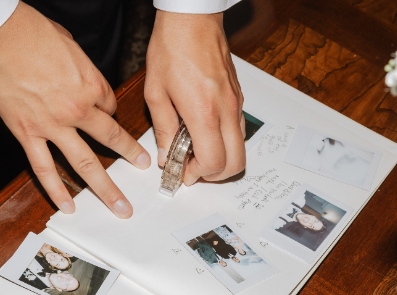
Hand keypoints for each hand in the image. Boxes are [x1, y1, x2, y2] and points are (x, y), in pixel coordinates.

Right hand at [0, 3, 150, 217]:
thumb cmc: (28, 32)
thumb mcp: (68, 43)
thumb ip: (79, 67)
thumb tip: (78, 75)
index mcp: (91, 84)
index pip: (109, 106)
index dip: (110, 112)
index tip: (108, 116)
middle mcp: (78, 109)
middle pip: (110, 139)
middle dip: (129, 156)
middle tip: (141, 169)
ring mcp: (53, 126)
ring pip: (85, 164)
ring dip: (105, 189)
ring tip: (119, 207)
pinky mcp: (27, 134)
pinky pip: (45, 169)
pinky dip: (57, 191)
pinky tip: (68, 206)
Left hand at [145, 11, 245, 185]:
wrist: (192, 19)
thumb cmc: (172, 49)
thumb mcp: (156, 93)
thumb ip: (162, 129)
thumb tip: (165, 155)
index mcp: (203, 113)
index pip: (213, 162)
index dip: (197, 174)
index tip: (182, 172)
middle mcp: (226, 111)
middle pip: (236, 163)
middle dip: (215, 174)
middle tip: (192, 168)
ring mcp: (236, 104)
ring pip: (240, 148)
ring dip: (221, 158)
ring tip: (195, 150)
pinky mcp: (238, 97)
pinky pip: (238, 130)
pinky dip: (224, 141)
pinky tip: (203, 132)